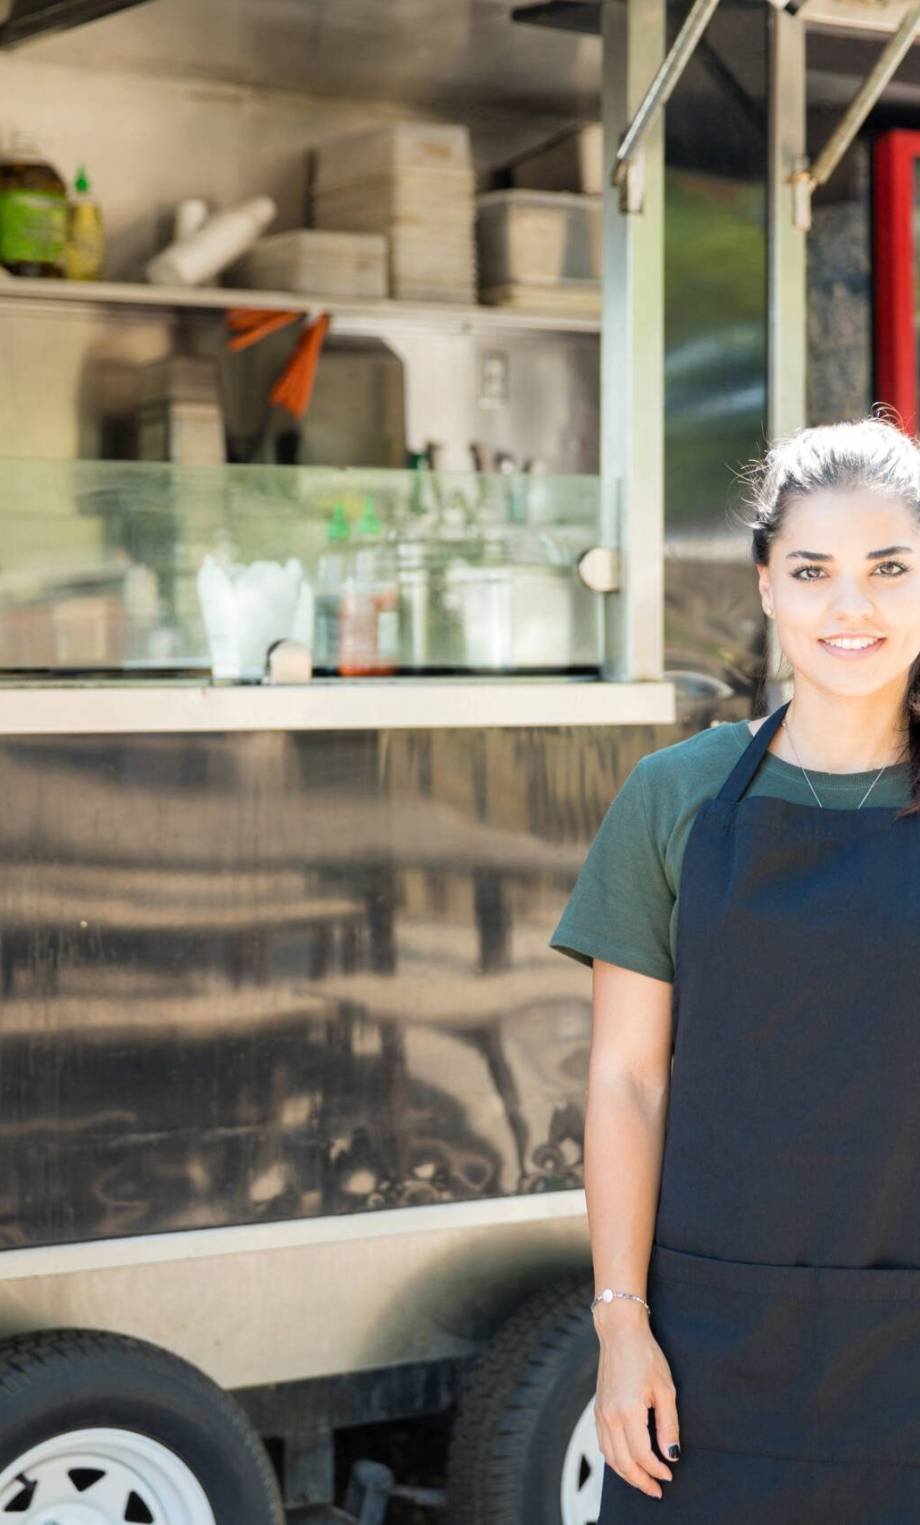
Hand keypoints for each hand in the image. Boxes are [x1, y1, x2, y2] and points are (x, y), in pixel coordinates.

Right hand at [593, 1310, 679, 1499]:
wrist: (620, 1333)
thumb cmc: (645, 1356)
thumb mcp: (665, 1389)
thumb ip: (668, 1425)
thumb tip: (672, 1455)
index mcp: (628, 1412)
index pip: (642, 1455)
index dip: (657, 1470)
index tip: (669, 1475)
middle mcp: (610, 1416)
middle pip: (623, 1462)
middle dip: (641, 1481)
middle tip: (657, 1490)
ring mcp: (601, 1413)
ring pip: (610, 1457)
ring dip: (626, 1474)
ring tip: (643, 1481)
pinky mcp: (598, 1409)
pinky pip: (603, 1444)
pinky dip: (614, 1460)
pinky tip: (626, 1462)